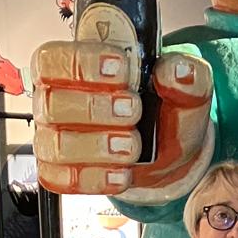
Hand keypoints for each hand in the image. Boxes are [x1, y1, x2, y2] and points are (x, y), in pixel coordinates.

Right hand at [31, 15, 212, 194]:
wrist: (164, 155)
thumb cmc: (160, 112)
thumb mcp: (184, 88)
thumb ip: (186, 74)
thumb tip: (175, 71)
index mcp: (76, 66)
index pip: (55, 57)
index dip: (84, 63)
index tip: (122, 69)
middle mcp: (56, 100)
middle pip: (51, 102)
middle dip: (95, 108)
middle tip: (133, 111)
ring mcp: (54, 138)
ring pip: (55, 144)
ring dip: (97, 147)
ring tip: (132, 147)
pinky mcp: (59, 172)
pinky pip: (61, 179)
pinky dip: (94, 179)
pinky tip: (121, 173)